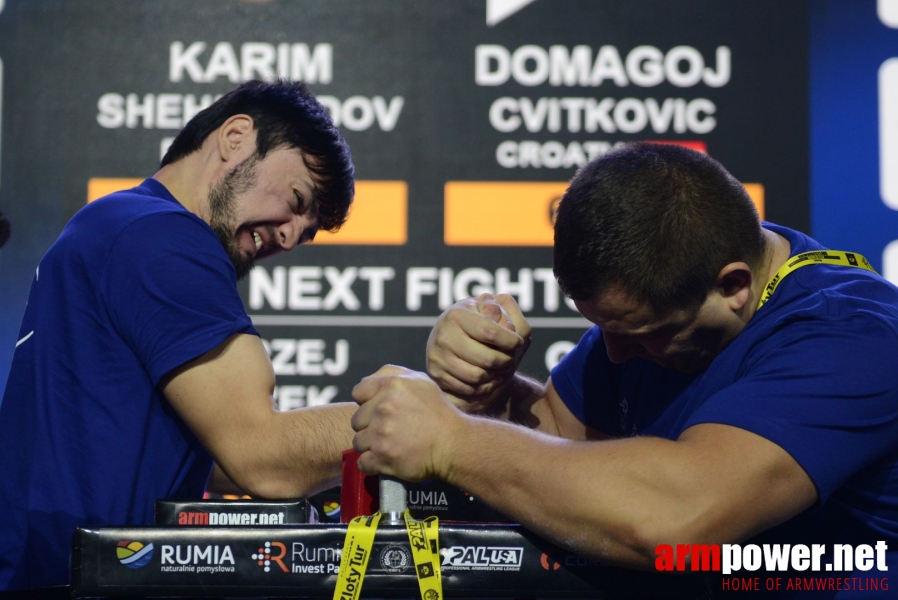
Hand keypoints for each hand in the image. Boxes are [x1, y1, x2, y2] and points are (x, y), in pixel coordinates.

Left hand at [351, 365, 461, 480]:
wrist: (454, 443)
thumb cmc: (437, 412)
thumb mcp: (420, 381)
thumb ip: (391, 374)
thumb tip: (367, 382)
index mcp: (390, 385)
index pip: (358, 393)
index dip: (367, 403)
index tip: (380, 412)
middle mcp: (383, 407)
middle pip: (356, 420)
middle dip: (369, 426)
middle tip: (388, 431)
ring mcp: (381, 433)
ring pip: (358, 442)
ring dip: (370, 446)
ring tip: (388, 446)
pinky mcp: (382, 456)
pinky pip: (363, 462)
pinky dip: (372, 464)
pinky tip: (385, 460)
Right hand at [426, 293, 530, 412]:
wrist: (449, 337)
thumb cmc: (476, 321)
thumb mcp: (488, 308)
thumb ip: (502, 311)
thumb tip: (508, 328)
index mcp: (457, 314)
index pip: (490, 332)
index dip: (509, 340)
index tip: (518, 342)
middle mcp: (444, 335)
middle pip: (486, 358)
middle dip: (505, 361)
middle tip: (510, 359)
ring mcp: (437, 356)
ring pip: (477, 376)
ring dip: (495, 375)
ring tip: (502, 368)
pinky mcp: (436, 373)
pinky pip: (467, 387)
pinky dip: (482, 386)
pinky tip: (489, 377)